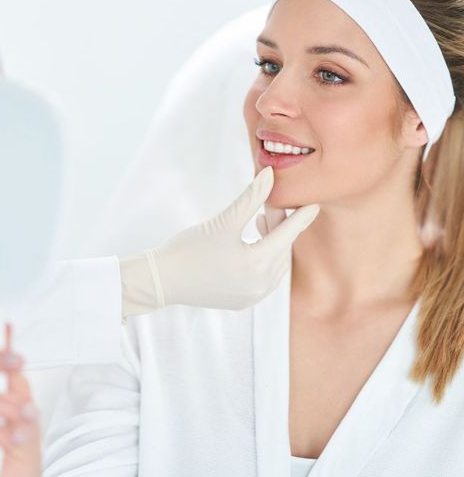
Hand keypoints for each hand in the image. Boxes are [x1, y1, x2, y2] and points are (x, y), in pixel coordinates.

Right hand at [120, 166, 318, 314]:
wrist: (162, 280)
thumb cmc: (189, 249)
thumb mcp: (224, 221)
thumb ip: (251, 198)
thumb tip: (270, 174)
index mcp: (258, 263)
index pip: (288, 234)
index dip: (301, 217)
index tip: (313, 204)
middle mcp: (260, 285)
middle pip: (281, 250)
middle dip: (279, 227)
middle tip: (268, 207)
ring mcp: (251, 296)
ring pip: (274, 265)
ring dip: (272, 244)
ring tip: (259, 223)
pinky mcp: (241, 302)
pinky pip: (264, 279)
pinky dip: (263, 261)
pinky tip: (251, 247)